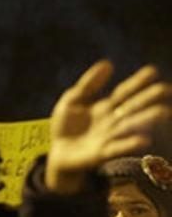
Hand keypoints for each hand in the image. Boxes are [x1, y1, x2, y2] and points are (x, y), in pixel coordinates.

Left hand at [46, 61, 171, 192]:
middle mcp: (113, 120)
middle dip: (148, 98)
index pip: (125, 91)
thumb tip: (108, 63)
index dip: (137, 82)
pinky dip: (130, 143)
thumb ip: (88, 84)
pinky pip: (118, 148)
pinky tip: (144, 140)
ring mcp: (109, 136)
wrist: (56, 152)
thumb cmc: (65, 125)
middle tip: (165, 89)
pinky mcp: (102, 152)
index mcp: (107, 106)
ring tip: (164, 111)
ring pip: (131, 125)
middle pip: (133, 106)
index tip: (152, 71)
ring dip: (147, 119)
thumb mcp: (72, 101)